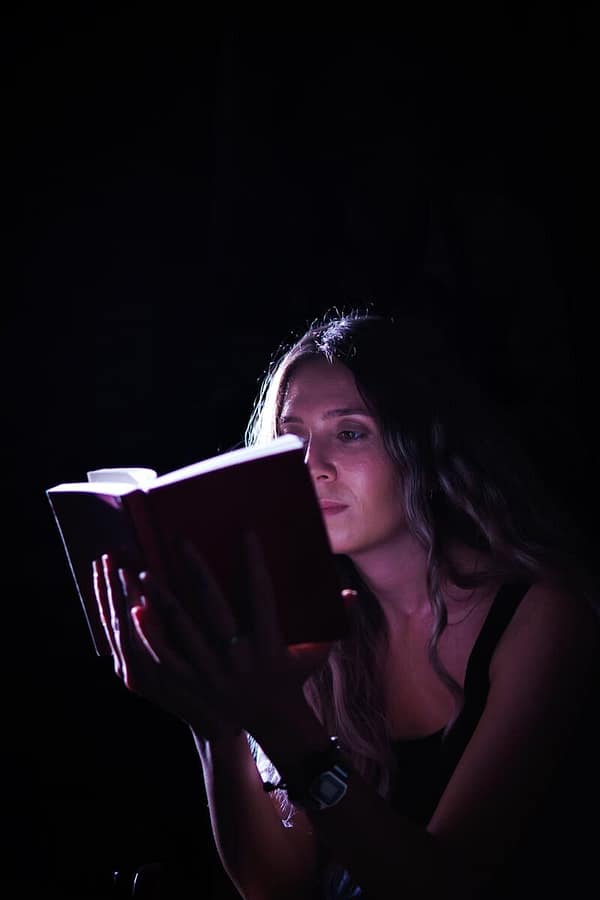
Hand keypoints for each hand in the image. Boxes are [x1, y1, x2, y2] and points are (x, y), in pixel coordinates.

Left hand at [92, 533, 347, 741]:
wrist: (273, 723)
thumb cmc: (295, 677)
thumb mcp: (319, 651)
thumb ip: (336, 621)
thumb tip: (350, 594)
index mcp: (270, 644)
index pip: (261, 594)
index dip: (254, 563)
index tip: (246, 532)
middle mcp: (240, 657)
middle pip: (213, 608)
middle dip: (195, 572)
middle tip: (180, 541)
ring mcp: (213, 673)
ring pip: (182, 630)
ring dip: (162, 599)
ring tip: (143, 571)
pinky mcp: (193, 683)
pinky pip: (165, 657)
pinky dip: (150, 633)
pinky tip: (134, 610)